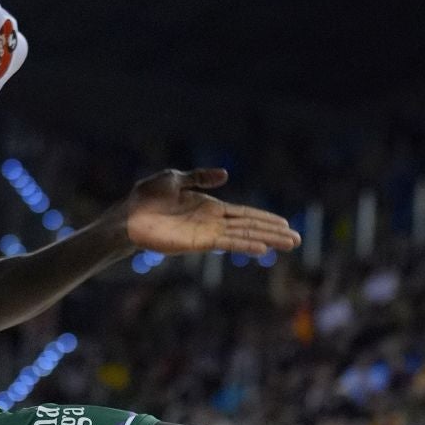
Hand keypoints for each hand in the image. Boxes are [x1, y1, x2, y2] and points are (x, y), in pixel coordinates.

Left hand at [116, 169, 300, 257]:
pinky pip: (227, 243)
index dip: (265, 218)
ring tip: (290, 244)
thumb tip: (227, 175)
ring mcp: (207, 233)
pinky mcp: (198, 242)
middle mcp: (212, 222)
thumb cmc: (146, 199)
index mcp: (209, 206)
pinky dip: (245, 245)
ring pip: (244, 236)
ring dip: (267, 240)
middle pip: (250, 226)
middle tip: (297, 239)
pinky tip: (262, 249)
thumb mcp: (174, 179)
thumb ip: (201, 178)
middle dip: (274, 232)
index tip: (285, 223)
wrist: (126, 216)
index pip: (244, 213)